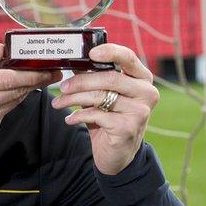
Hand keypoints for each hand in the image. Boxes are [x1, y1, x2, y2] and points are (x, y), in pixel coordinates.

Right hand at [0, 44, 60, 154]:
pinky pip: (4, 114)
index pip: (9, 79)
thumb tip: (1, 51)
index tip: (48, 69)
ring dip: (25, 92)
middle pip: (17, 92)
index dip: (32, 74)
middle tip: (52, 74)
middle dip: (37, 82)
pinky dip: (8, 104)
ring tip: (36, 82)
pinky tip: (6, 97)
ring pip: (13, 103)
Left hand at [51, 43, 159, 174]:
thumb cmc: (108, 116)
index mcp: (142, 78)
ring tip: (58, 103)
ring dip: (73, 99)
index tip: (90, 53)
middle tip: (62, 87)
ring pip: (100, 96)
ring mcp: (140, 111)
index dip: (110, 52)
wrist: (117, 153)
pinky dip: (79, 115)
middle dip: (81, 82)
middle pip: (109, 78)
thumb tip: (73, 62)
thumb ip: (94, 77)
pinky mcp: (129, 127)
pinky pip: (97, 115)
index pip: (128, 57)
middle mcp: (146, 92)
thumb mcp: (103, 94)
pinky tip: (70, 119)